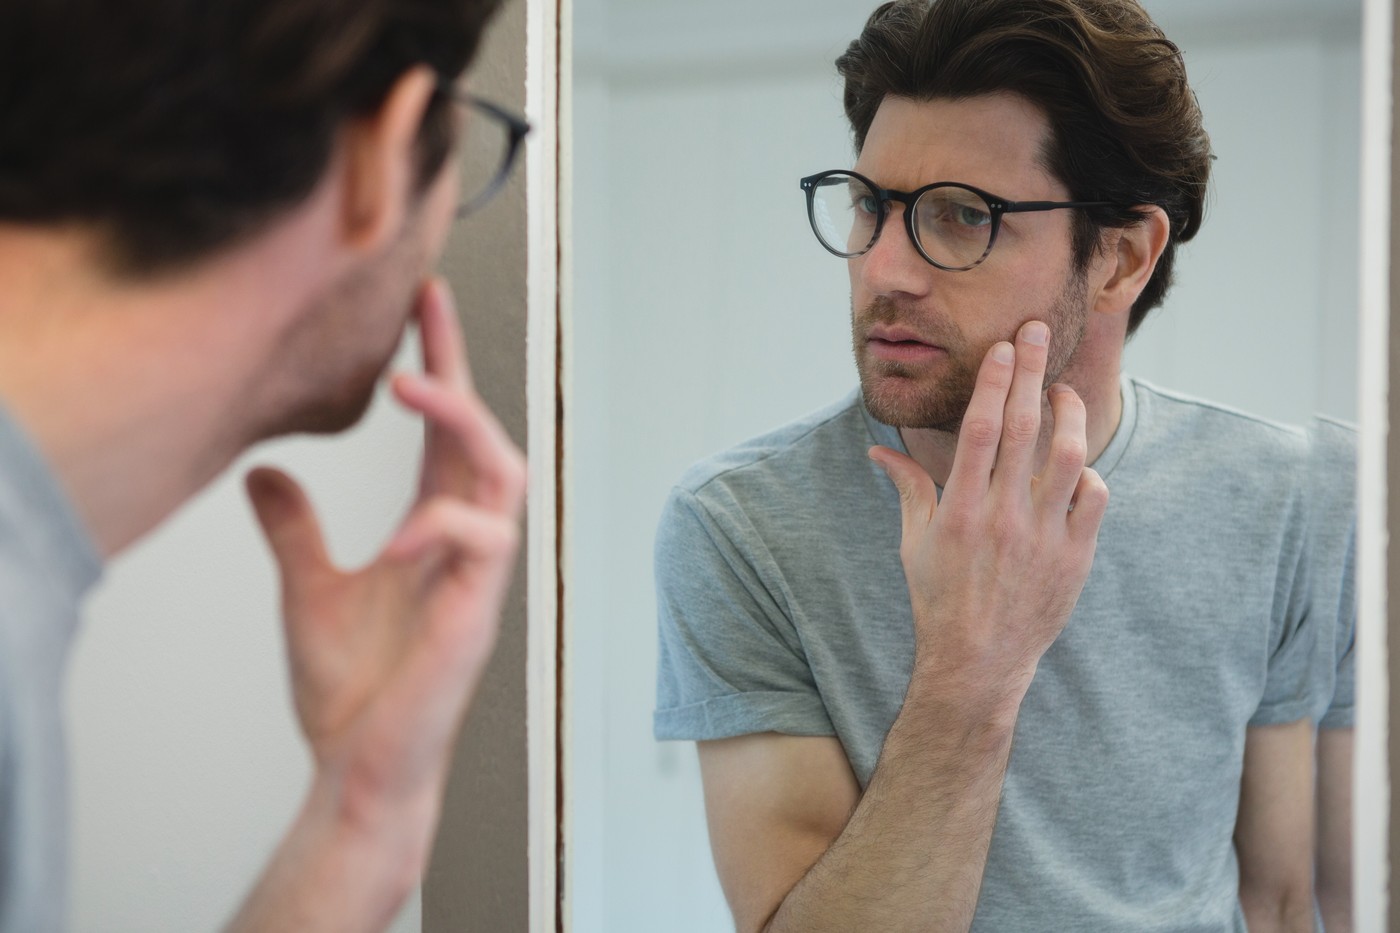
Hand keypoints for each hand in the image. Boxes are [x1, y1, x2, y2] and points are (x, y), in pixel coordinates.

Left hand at [244, 277, 525, 828]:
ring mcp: (478, 577)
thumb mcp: (307, 590)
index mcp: (433, 533)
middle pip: (484, 431)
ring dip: (462, 421)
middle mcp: (464, 543)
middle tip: (423, 308)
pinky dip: (442, 526)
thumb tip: (265, 473)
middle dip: (459, 365)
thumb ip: (296, 531)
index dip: (440, 365)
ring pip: (503, 471)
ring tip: (411, 387)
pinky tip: (395, 539)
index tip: (421, 304)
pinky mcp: (477, 612)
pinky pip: (486, 541)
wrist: (359, 769)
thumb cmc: (350, 691)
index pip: (446, 434)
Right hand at [869, 321, 1107, 703]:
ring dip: (1069, 413)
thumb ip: (907, 487)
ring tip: (1062, 392)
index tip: (1002, 347)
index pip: (978, 429)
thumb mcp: (914, 542)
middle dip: (1029, 372)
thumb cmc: (940, 598)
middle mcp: (1003, 517)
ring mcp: (1043, 536)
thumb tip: (877, 448)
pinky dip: (1088, 474)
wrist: (979, 660)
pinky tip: (1075, 463)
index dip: (992, 382)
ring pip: (1069, 456)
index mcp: (959, 510)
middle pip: (1022, 427)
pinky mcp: (1074, 556)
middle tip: (1035, 332)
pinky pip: (1093, 499)